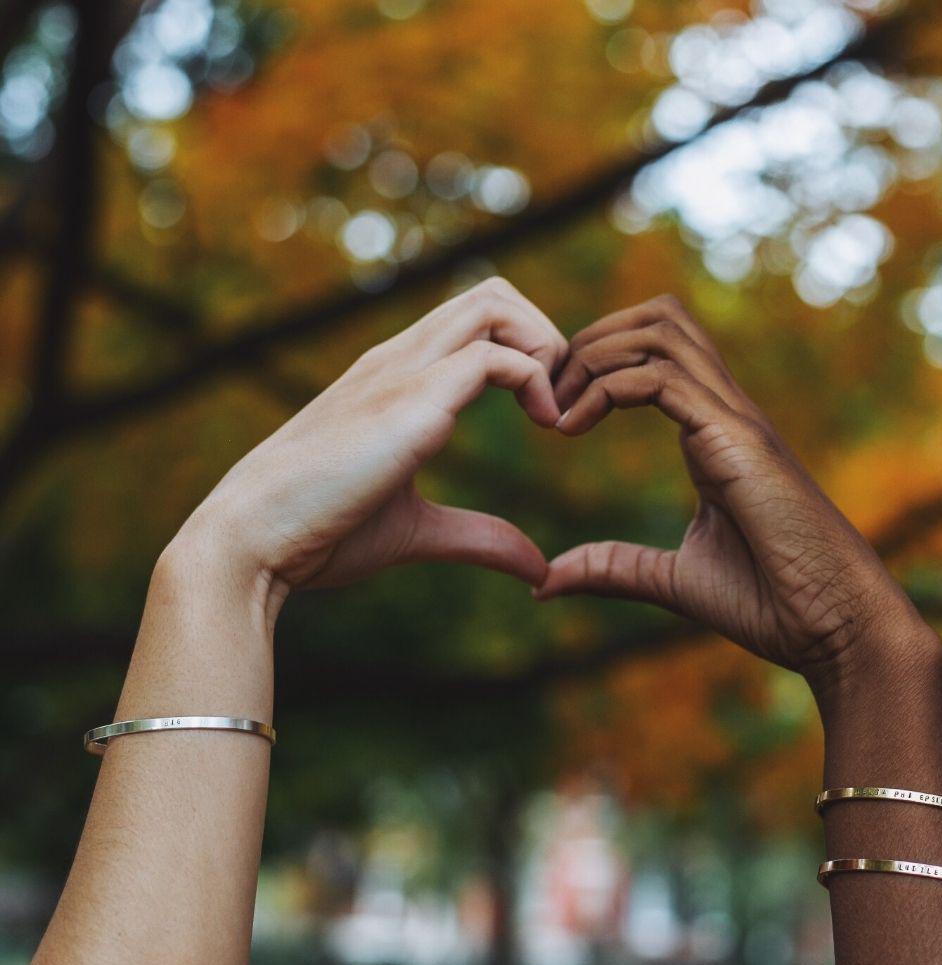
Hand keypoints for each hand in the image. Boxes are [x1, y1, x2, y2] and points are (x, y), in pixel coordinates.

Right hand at [175, 278, 565, 613]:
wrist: (253, 539)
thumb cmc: (322, 531)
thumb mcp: (419, 531)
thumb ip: (480, 538)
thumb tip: (539, 569)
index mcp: (397, 378)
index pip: (476, 321)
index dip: (529, 353)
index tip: (550, 415)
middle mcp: (400, 360)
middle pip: (493, 293)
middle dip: (547, 337)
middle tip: (562, 405)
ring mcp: (402, 372)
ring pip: (495, 303)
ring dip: (545, 347)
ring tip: (556, 413)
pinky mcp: (409, 401)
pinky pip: (492, 357)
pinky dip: (536, 379)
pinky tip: (546, 425)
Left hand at [536, 295, 929, 684]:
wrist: (837, 627)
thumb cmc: (772, 603)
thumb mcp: (671, 580)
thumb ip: (612, 568)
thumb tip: (545, 582)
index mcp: (713, 433)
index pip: (655, 353)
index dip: (595, 362)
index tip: (552, 413)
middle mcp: (726, 412)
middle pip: (659, 317)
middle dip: (591, 338)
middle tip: (547, 396)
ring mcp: (735, 420)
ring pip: (661, 330)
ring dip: (594, 352)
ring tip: (556, 409)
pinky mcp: (738, 441)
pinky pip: (662, 380)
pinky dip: (605, 388)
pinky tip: (571, 429)